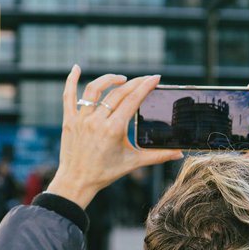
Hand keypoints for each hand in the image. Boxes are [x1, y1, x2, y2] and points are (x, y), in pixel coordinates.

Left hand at [43, 67, 181, 207]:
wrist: (76, 182)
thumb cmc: (105, 173)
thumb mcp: (133, 163)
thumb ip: (157, 156)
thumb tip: (179, 153)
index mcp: (113, 130)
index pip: (132, 100)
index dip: (145, 86)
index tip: (155, 78)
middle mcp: (96, 121)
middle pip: (117, 94)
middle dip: (134, 83)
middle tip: (145, 79)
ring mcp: (81, 119)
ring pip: (94, 90)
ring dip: (109, 80)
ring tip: (121, 79)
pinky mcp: (69, 120)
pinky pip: (68, 96)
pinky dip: (70, 80)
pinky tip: (76, 67)